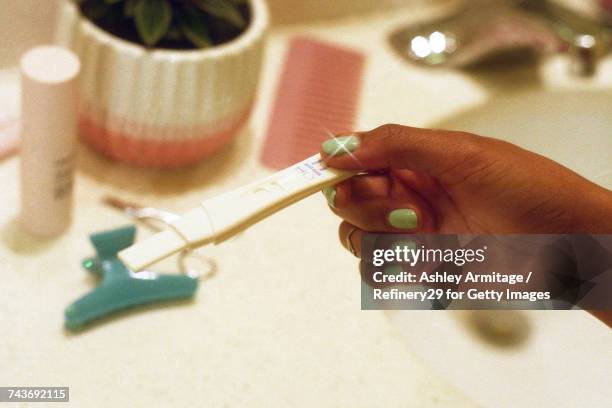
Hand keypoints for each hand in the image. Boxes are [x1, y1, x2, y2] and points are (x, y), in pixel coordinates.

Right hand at [319, 124, 611, 256]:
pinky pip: (379, 273)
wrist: (568, 245)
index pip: (354, 159)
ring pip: (357, 239)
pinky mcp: (420, 269)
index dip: (331, 168)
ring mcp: (411, 235)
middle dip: (372, 206)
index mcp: (412, 160)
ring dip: (388, 239)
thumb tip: (336, 148)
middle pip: (346, 201)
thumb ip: (395, 144)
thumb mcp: (461, 153)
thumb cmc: (528, 190)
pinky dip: (398, 269)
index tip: (312, 177)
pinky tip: (434, 260)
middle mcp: (405, 195)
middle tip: (414, 208)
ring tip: (432, 234)